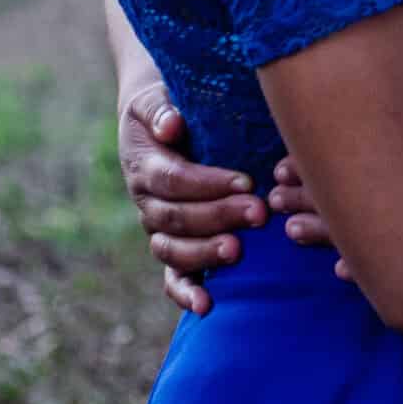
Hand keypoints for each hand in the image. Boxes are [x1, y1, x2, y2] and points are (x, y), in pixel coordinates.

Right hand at [118, 82, 265, 313]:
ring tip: (237, 251)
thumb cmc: (166, 106)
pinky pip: (172, 275)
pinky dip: (185, 292)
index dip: (207, 183)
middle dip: (218, 216)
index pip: (174, 179)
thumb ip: (161, 110)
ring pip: (172, 248)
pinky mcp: (172, 245)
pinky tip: (207, 305)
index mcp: (144, 165)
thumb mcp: (155, 98)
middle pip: (176, 217)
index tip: (246, 182)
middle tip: (258, 213)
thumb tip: (171, 126)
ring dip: (205, 253)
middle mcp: (147, 201)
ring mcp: (158, 227)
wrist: (157, 120)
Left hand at [268, 56, 402, 263]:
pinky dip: (368, 262)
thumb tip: (359, 70)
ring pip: (367, 230)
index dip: (309, 162)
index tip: (281, 167)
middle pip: (348, 194)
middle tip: (273, 202)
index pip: (345, 153)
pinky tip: (341, 270)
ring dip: (327, 232)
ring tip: (291, 233)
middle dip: (308, 199)